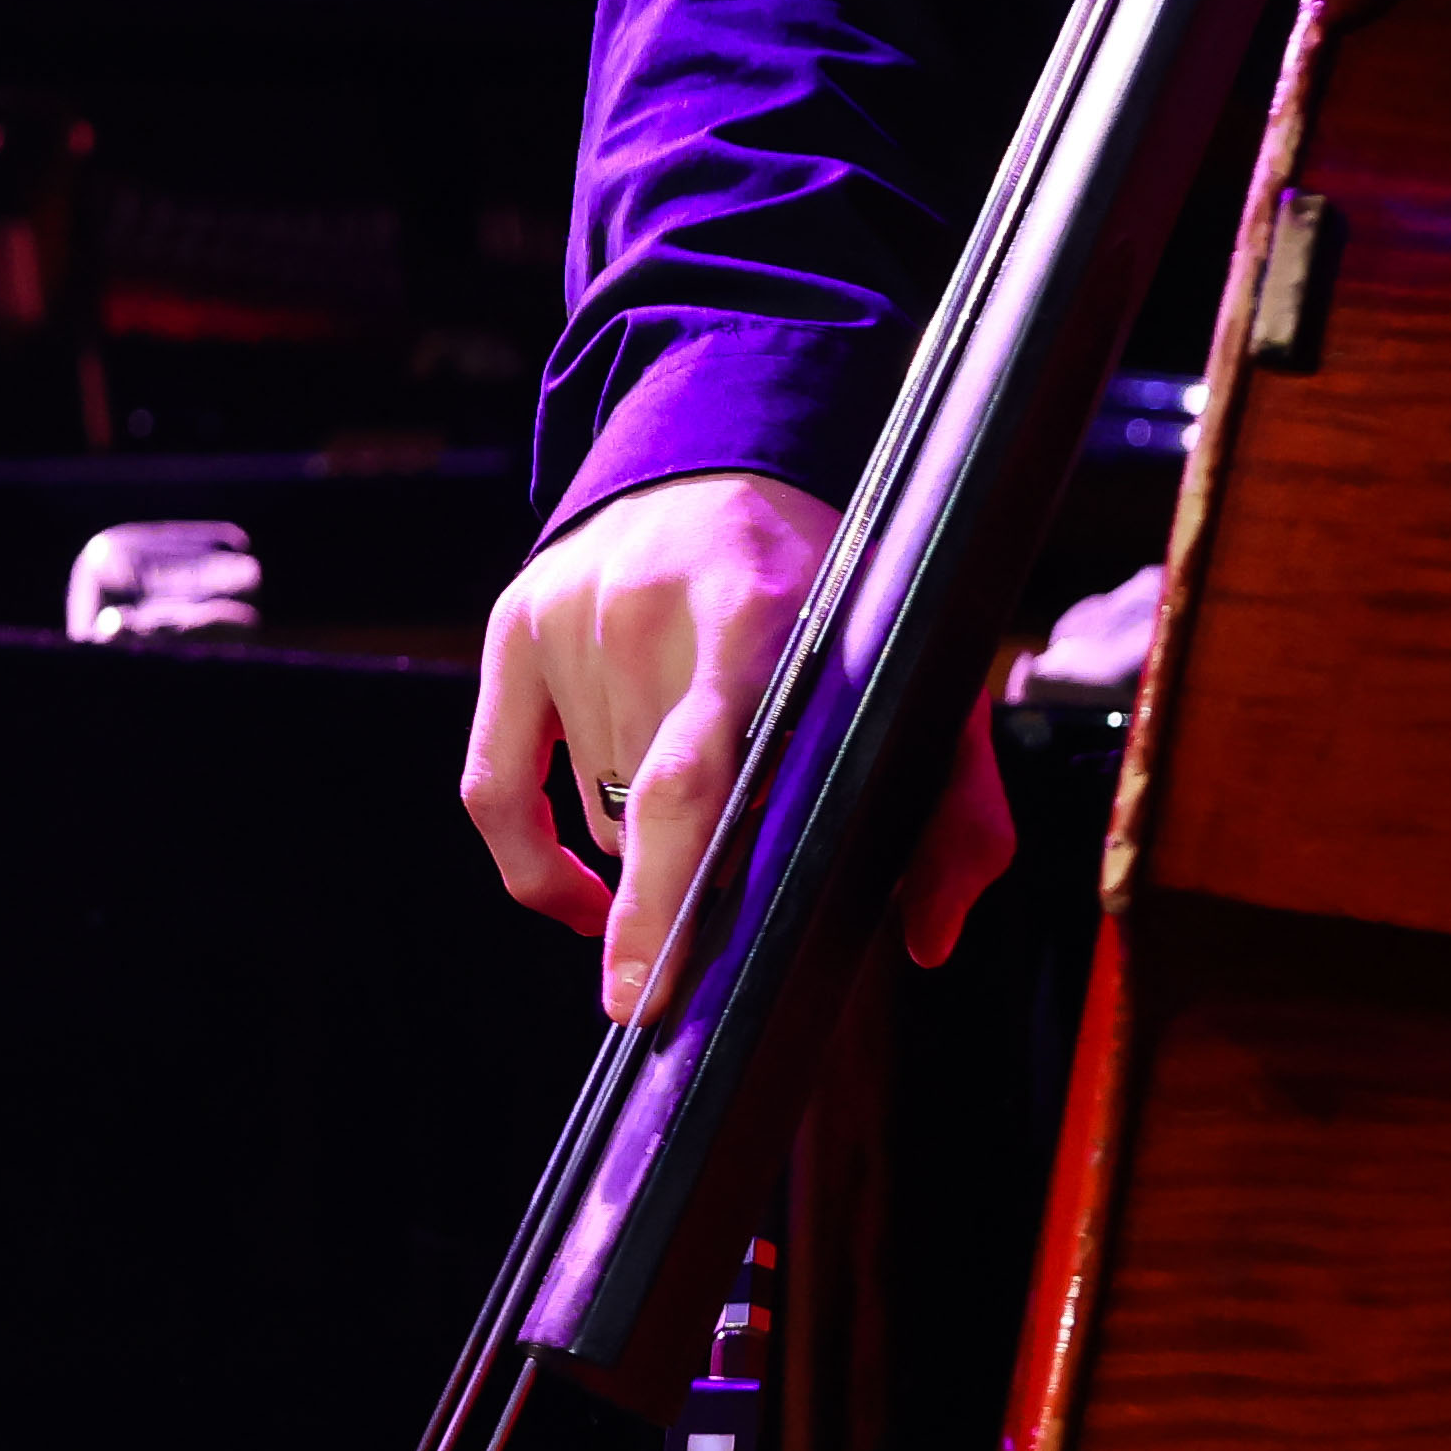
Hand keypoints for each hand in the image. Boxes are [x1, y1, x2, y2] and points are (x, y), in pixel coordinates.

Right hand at [458, 470, 1016, 1027]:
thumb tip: (925, 938)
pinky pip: (492, 786)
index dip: (665, 894)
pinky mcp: (515, 622)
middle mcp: (645, 611)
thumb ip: (958, 810)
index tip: (650, 992)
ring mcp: (569, 613)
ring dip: (644, 847)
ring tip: (707, 805)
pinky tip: (584, 899)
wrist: (727, 458)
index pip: (689, 781)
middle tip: (708, 922)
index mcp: (754, 616)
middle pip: (641, 813)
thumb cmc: (840, 594)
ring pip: (592, 813)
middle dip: (683, 881)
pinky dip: (535, 863)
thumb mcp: (927, 678)